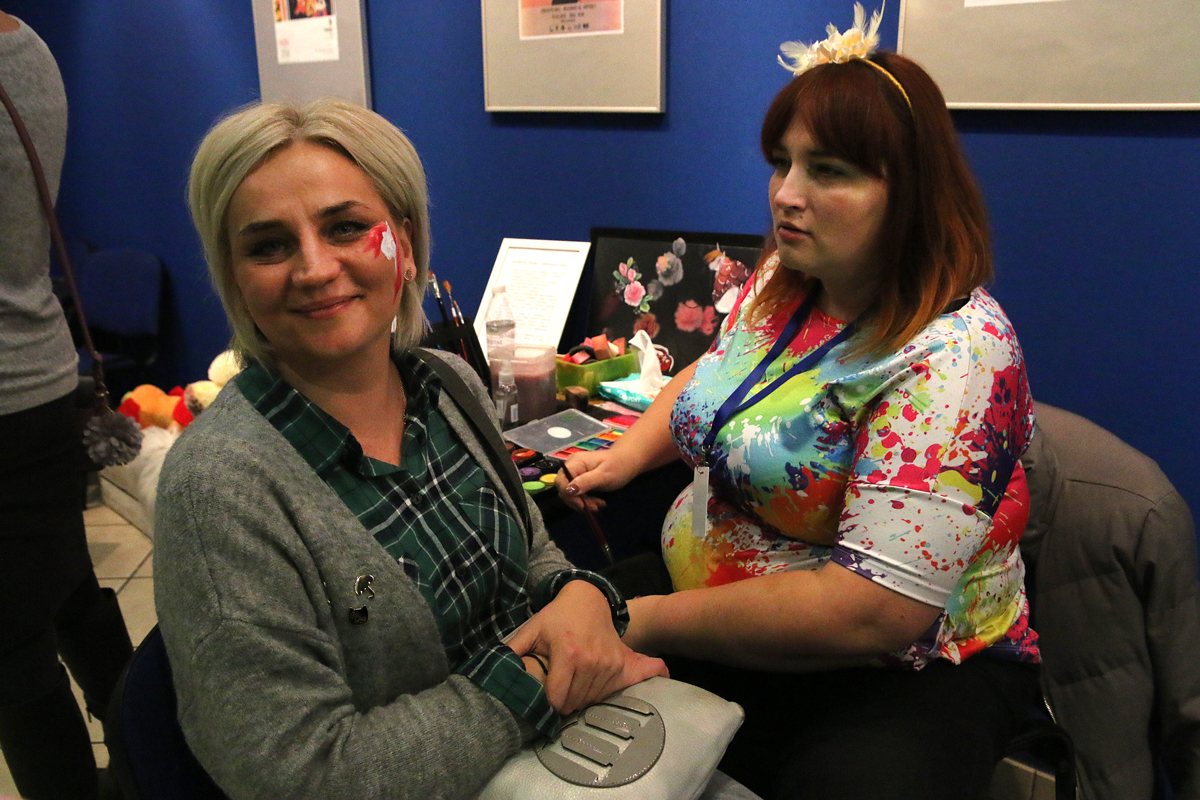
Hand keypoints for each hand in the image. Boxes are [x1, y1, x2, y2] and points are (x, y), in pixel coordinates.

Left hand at [507, 580, 667, 713]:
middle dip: (563, 704)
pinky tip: (585, 684)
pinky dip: (594, 693)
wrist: (589, 600)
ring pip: (590, 699)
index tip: (544, 701)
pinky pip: (605, 691)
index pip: (557, 696)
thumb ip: (514, 649)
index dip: (548, 704)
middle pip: (574, 701)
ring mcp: (607, 662)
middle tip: (557, 694)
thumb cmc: (557, 617)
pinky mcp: (618, 663)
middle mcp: (591, 660)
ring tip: (570, 687)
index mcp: (567, 653)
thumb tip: (496, 667)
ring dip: (579, 699)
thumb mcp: (532, 629)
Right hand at [555, 451, 637, 512]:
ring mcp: (575, 472)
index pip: (561, 481)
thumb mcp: (603, 476)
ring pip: (570, 493)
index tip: (582, 505)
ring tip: (599, 505)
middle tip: (595, 507)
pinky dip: (586, 500)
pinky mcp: (579, 478)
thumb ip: (585, 482)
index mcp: (575, 462)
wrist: (628, 461)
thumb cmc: (618, 466)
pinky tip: (597, 502)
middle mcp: (572, 466)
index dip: (568, 495)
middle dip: (577, 500)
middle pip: (564, 488)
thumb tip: (568, 490)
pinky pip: (577, 492)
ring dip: (583, 502)